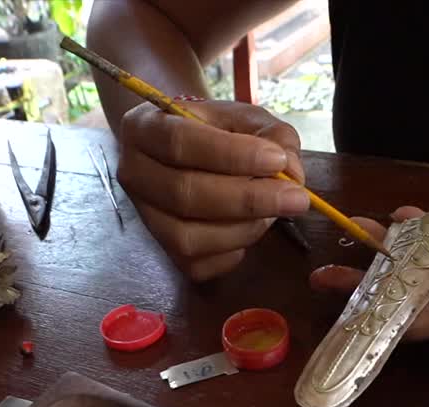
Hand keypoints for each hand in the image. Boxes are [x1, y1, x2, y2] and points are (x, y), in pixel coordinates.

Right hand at [117, 100, 308, 280]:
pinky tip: (251, 228)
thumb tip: (292, 173)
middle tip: (296, 198)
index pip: (180, 143)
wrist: (184, 148)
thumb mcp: (245, 118)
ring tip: (275, 211)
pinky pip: (198, 265)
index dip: (231, 155)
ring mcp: (144, 217)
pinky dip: (234, 251)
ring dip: (243, 228)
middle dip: (248, 199)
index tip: (277, 160)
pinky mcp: (162, 250)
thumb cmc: (215, 129)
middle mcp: (132, 174)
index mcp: (143, 127)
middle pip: (184, 194)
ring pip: (188, 238)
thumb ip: (273, 136)